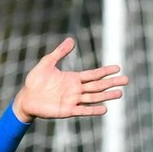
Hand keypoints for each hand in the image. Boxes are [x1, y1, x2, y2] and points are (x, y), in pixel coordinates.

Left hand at [10, 38, 127, 121]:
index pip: (93, 74)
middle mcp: (76, 90)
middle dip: (111, 83)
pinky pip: (82, 110)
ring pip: (93, 98)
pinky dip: (93, 110)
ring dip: (106, 96)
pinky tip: (104, 109)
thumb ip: (59, 52)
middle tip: (126, 80)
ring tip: (120, 93)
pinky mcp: (67, 110)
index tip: (118, 68)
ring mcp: (72, 100)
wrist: (26, 98)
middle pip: (97, 86)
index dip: (105, 71)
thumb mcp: (47, 63)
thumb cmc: (35, 81)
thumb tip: (71, 40)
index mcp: (73, 78)